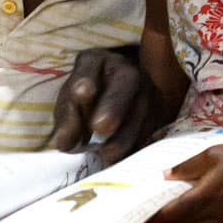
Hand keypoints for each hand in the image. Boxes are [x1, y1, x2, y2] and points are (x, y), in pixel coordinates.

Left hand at [51, 48, 153, 165]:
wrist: (113, 99)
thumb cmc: (85, 100)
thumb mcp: (69, 104)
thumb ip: (67, 120)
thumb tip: (63, 144)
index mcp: (95, 60)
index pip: (90, 64)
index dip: (86, 78)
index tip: (80, 93)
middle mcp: (125, 68)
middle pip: (125, 81)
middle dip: (113, 106)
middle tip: (100, 128)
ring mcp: (147, 87)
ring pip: (143, 107)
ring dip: (126, 133)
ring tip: (109, 156)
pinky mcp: (160, 111)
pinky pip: (153, 126)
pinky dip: (139, 144)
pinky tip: (126, 161)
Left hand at [157, 142, 222, 222]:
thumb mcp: (211, 153)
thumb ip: (186, 166)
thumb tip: (164, 176)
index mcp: (209, 192)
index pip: (177, 211)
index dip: (160, 214)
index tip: (146, 212)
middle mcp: (218, 211)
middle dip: (171, 218)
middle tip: (160, 208)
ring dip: (185, 222)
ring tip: (179, 208)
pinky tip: (199, 209)